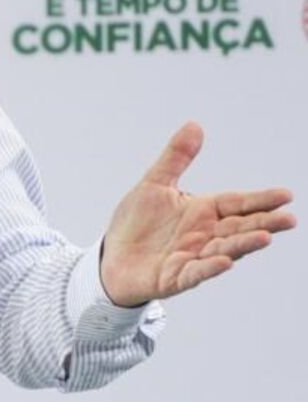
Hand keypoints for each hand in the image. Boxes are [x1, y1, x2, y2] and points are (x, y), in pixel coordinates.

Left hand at [100, 122, 294, 306]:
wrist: (112, 256)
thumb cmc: (136, 223)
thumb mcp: (154, 184)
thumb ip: (175, 158)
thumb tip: (194, 125)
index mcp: (203, 211)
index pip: (238, 203)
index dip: (260, 200)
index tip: (286, 195)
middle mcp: (204, 234)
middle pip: (239, 228)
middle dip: (264, 223)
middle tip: (289, 219)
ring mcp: (193, 256)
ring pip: (224, 249)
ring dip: (243, 244)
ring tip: (265, 237)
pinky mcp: (176, 277)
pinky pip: (195, 272)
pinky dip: (210, 267)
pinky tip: (224, 261)